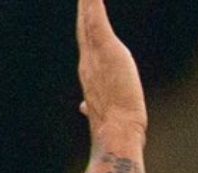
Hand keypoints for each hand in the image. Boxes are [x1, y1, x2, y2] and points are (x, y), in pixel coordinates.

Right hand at [77, 0, 145, 131]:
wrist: (116, 134)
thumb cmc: (116, 127)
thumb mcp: (106, 110)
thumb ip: (91, 105)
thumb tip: (82, 108)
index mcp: (89, 73)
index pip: (86, 44)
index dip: (84, 27)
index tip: (84, 13)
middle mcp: (87, 61)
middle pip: (83, 27)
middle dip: (84, 8)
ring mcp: (95, 55)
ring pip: (88, 19)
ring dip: (87, 2)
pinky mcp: (107, 49)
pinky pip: (97, 18)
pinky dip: (92, 3)